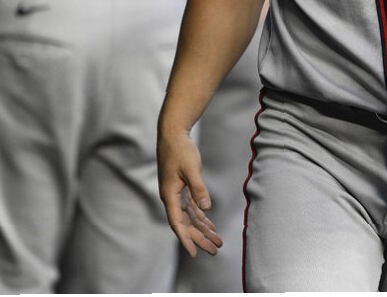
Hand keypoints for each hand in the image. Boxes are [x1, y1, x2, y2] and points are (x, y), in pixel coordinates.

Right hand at [157, 127, 221, 257]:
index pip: (177, 223)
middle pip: (186, 224)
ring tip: (217, 241)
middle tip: (215, 250)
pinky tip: (210, 224)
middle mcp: (171, 198)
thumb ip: (198, 188)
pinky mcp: (182, 188)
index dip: (186, 239)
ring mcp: (176, 193)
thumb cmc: (180, 149)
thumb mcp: (190, 168)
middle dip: (200, 238)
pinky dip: (201, 217)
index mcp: (169, 195)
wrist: (173, 133)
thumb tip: (206, 209)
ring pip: (190, 217)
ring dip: (203, 229)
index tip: (194, 253)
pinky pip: (192, 208)